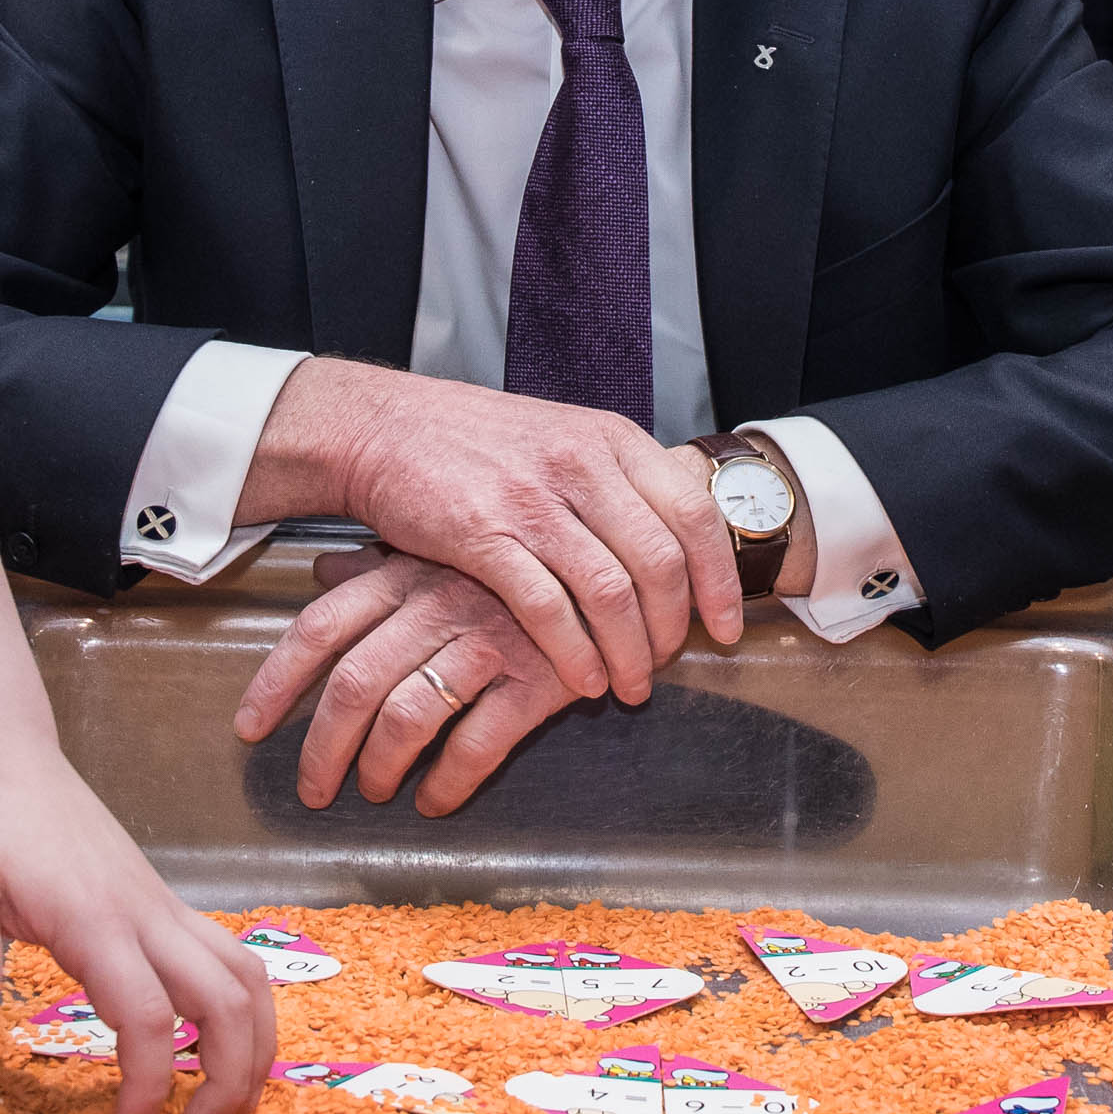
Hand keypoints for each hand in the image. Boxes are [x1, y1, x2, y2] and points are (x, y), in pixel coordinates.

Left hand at [0, 746, 278, 1113]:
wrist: (5, 763)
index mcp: (96, 919)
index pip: (148, 1016)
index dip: (147, 1087)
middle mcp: (147, 915)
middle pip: (227, 1002)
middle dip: (228, 1080)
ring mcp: (164, 910)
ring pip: (248, 979)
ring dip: (253, 1048)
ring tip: (225, 1108)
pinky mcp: (165, 909)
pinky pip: (233, 963)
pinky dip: (243, 1015)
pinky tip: (217, 1051)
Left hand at [232, 552, 585, 815]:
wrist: (623, 551)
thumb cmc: (519, 558)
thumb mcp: (445, 547)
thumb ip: (381, 566)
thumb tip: (321, 573)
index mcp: (407, 573)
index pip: (321, 626)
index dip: (278, 680)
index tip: (249, 727)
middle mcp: (439, 604)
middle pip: (355, 683)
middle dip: (324, 747)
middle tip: (314, 790)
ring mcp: (490, 639)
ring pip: (409, 715)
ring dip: (381, 767)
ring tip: (376, 794)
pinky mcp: (540, 676)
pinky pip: (480, 741)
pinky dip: (450, 781)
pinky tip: (437, 801)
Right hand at [259, 358, 735, 702]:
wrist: (386, 427)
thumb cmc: (479, 443)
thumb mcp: (565, 439)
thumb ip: (619, 486)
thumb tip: (677, 552)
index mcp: (612, 439)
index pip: (694, 513)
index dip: (719, 579)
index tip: (726, 627)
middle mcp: (581, 464)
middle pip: (660, 561)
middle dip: (671, 629)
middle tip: (665, 666)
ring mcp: (532, 499)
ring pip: (610, 591)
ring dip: (628, 652)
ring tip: (627, 686)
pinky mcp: (482, 534)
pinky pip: (547, 608)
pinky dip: (573, 653)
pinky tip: (581, 680)